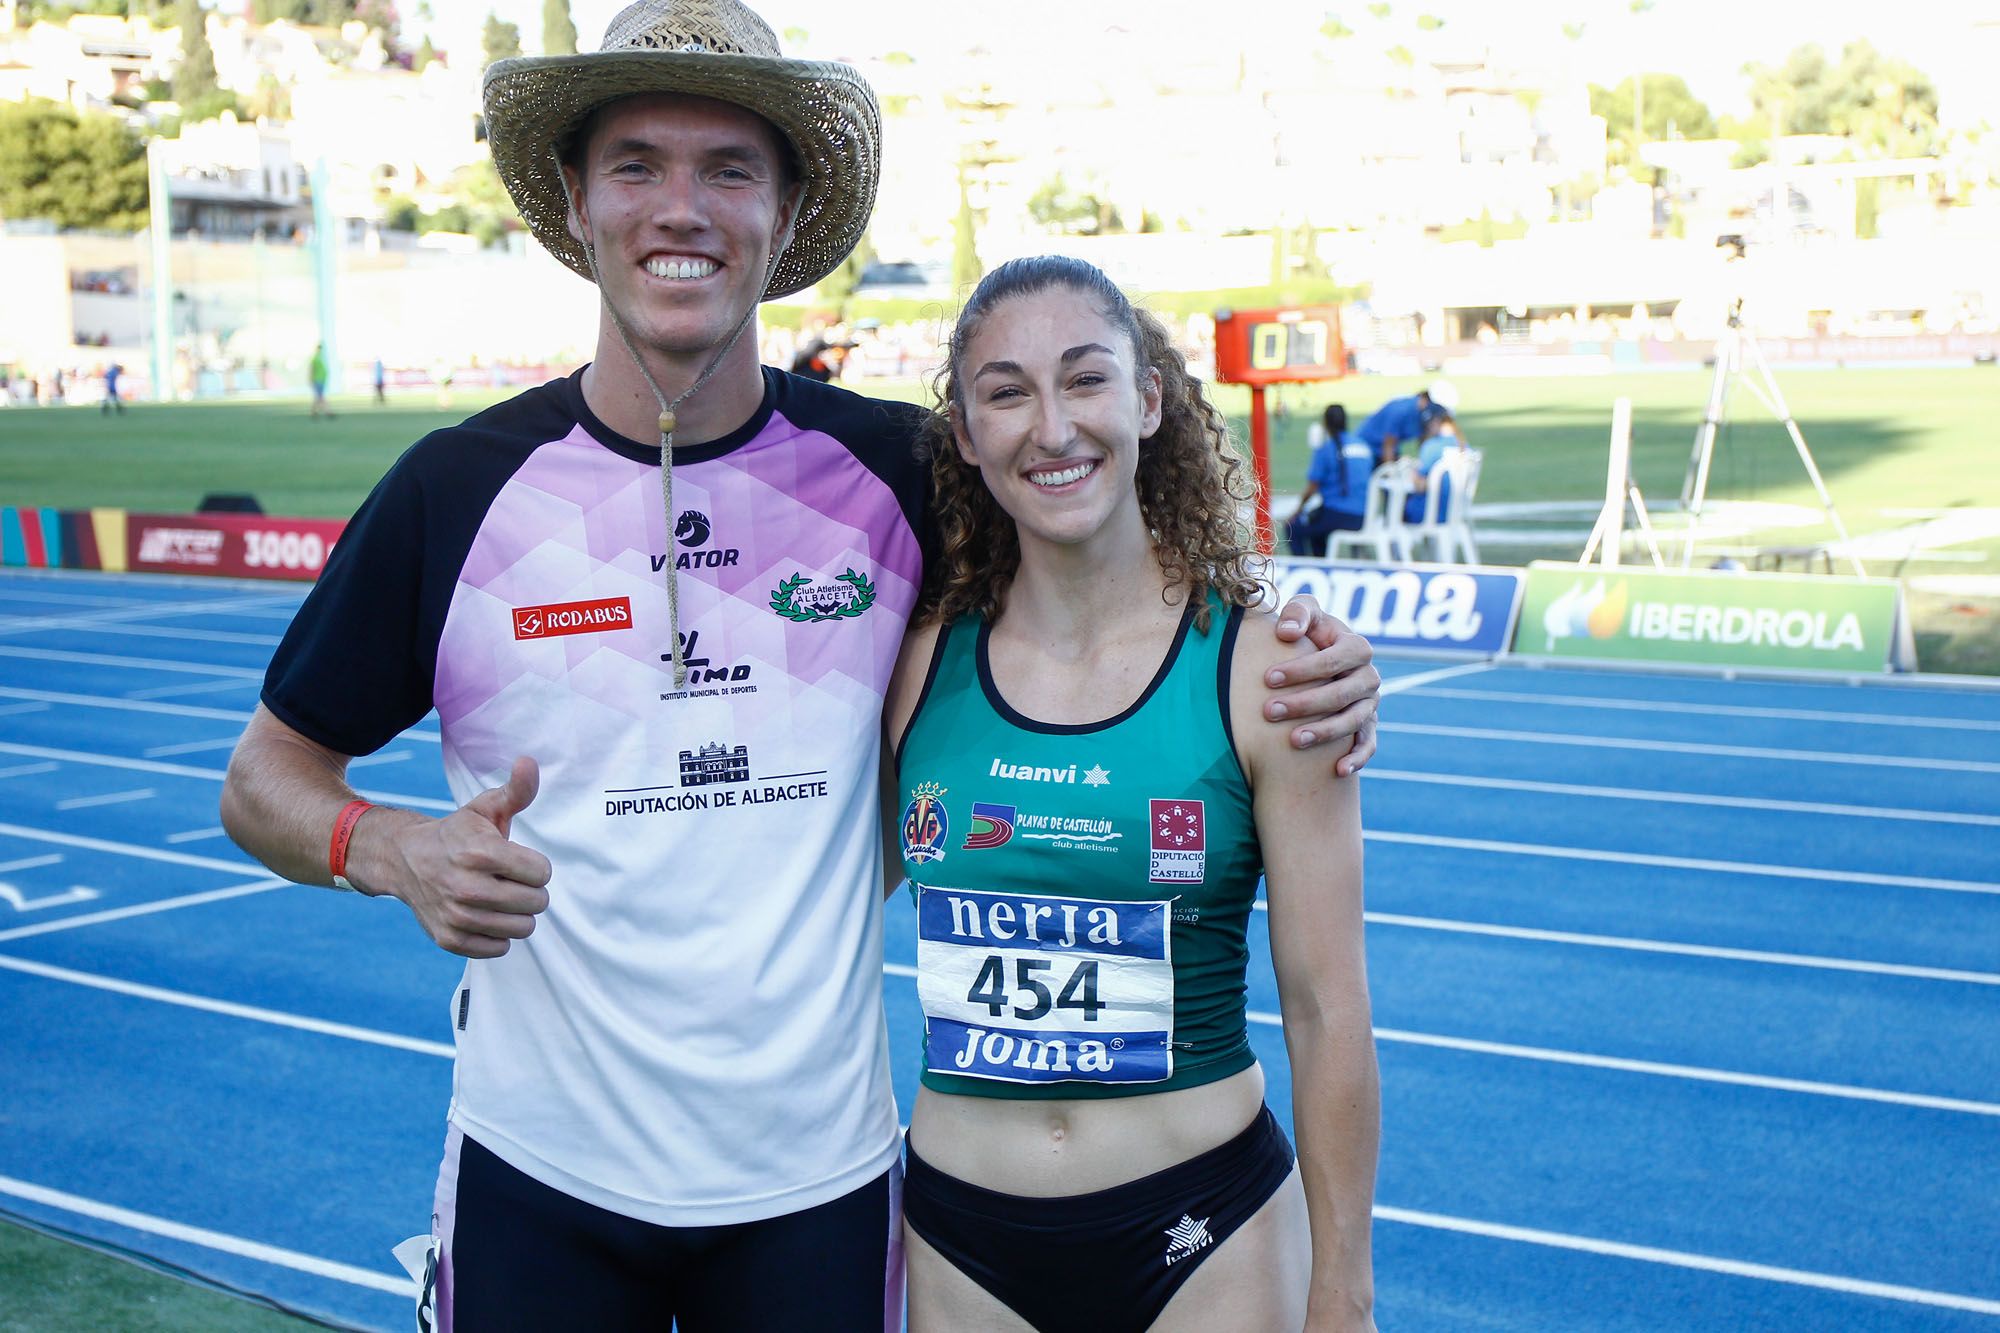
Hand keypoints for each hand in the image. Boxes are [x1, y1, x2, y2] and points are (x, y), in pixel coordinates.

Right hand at [367, 756, 553, 958]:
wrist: (404, 860)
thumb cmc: (456, 833)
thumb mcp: (484, 808)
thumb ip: (516, 790)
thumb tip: (529, 762)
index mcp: (480, 852)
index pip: (542, 873)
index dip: (535, 866)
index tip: (518, 860)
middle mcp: (466, 887)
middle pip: (537, 903)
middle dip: (530, 890)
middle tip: (510, 880)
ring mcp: (456, 916)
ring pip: (523, 928)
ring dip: (517, 914)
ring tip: (500, 897)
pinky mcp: (449, 939)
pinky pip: (499, 948)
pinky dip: (498, 934)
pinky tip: (485, 915)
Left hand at [1265, 597, 1379, 776]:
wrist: (1319, 658)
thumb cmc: (1307, 632)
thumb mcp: (1305, 614)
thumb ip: (1298, 612)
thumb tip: (1286, 632)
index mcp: (1357, 647)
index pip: (1337, 658)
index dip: (1304, 668)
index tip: (1268, 678)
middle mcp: (1368, 677)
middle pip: (1343, 693)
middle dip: (1306, 703)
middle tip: (1270, 711)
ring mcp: (1370, 704)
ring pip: (1354, 721)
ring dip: (1325, 732)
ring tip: (1293, 741)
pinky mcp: (1367, 727)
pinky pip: (1369, 745)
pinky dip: (1357, 758)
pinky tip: (1338, 771)